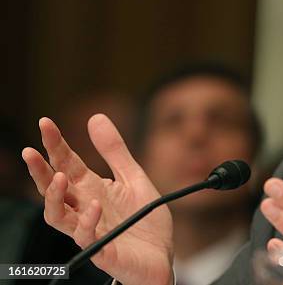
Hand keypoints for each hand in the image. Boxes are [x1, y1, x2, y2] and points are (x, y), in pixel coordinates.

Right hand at [22, 115, 173, 284]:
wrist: (162, 255)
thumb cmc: (144, 219)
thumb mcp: (133, 177)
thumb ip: (115, 151)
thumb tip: (95, 116)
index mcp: (91, 189)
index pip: (67, 164)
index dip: (55, 144)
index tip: (45, 122)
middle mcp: (84, 208)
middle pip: (54, 189)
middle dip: (40, 171)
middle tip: (30, 152)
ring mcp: (91, 230)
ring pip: (58, 217)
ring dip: (54, 198)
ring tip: (59, 177)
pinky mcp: (102, 250)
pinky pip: (87, 238)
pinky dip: (87, 221)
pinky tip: (94, 206)